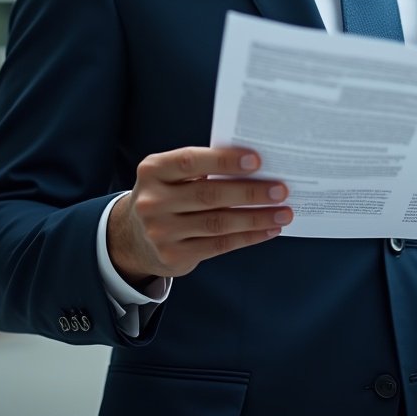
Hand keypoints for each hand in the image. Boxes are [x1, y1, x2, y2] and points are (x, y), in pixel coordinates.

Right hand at [107, 146, 291, 288]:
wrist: (132, 236)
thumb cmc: (168, 193)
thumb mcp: (171, 174)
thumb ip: (203, 167)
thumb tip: (257, 166)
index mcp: (153, 170)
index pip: (191, 161)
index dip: (224, 160)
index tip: (257, 160)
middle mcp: (153, 201)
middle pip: (209, 195)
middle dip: (250, 192)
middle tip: (281, 190)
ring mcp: (161, 231)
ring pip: (218, 223)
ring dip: (256, 218)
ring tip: (284, 212)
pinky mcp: (173, 256)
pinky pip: (219, 245)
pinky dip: (248, 237)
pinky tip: (269, 229)